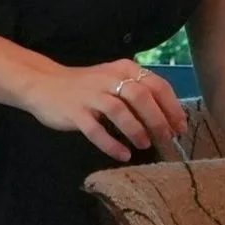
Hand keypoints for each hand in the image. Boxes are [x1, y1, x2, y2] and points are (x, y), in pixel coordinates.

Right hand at [22, 58, 187, 161]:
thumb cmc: (87, 88)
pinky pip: (95, 130)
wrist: (44, 84)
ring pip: (119, 110)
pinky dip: (111, 144)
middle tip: (166, 139)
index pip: (156, 85)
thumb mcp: (115, 82)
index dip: (172, 107)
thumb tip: (169, 119)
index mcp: (124, 69)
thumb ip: (139, 94)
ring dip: (136, 130)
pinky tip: (123, 155)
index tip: (180, 127)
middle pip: (141, 96)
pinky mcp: (74, 112)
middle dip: (158, 119)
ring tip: (144, 145)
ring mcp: (90, 95)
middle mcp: (109, 79)